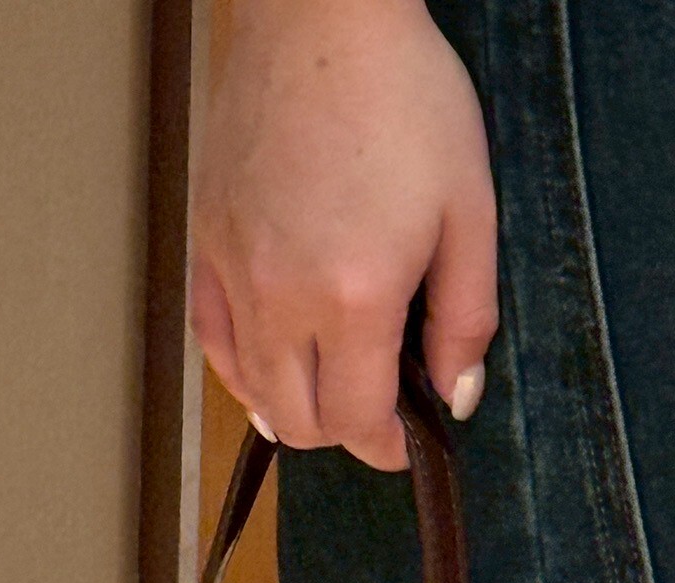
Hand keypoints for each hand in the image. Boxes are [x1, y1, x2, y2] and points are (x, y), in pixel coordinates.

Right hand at [189, 0, 497, 471]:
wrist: (323, 15)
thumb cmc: (407, 99)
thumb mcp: (468, 212)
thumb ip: (465, 318)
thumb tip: (456, 396)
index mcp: (354, 297)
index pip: (356, 422)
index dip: (386, 447)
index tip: (406, 441)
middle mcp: (282, 296)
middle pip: (299, 421)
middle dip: (343, 434)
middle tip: (376, 412)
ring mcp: (234, 269)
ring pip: (252, 390)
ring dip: (293, 408)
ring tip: (328, 391)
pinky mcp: (207, 240)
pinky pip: (213, 338)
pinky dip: (243, 369)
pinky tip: (271, 364)